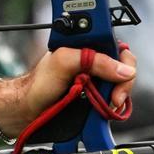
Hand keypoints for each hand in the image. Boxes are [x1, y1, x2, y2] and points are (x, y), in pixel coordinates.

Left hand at [0, 45, 136, 138]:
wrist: (28, 109)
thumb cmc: (38, 83)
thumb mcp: (63, 63)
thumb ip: (93, 60)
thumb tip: (124, 70)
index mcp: (85, 44)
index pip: (117, 46)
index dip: (123, 61)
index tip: (118, 76)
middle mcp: (93, 59)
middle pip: (125, 66)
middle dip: (123, 82)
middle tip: (114, 97)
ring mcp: (95, 77)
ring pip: (121, 83)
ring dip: (119, 96)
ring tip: (107, 105)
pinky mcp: (96, 93)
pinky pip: (114, 97)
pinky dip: (113, 104)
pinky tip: (105, 109)